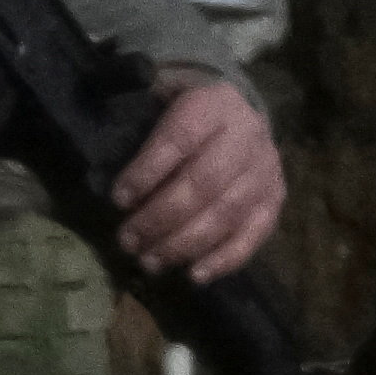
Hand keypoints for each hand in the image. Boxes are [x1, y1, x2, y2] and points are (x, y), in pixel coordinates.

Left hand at [112, 73, 283, 281]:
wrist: (241, 115)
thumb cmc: (188, 115)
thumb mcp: (164, 99)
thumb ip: (139, 120)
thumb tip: (101, 159)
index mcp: (214, 104)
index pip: (179, 139)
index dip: (147, 171)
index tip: (118, 200)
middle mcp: (247, 135)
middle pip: (203, 183)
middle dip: (160, 217)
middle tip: (128, 240)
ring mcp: (266, 171)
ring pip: (226, 214)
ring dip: (184, 244)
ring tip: (149, 261)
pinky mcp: (274, 201)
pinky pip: (252, 236)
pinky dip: (223, 260)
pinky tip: (194, 276)